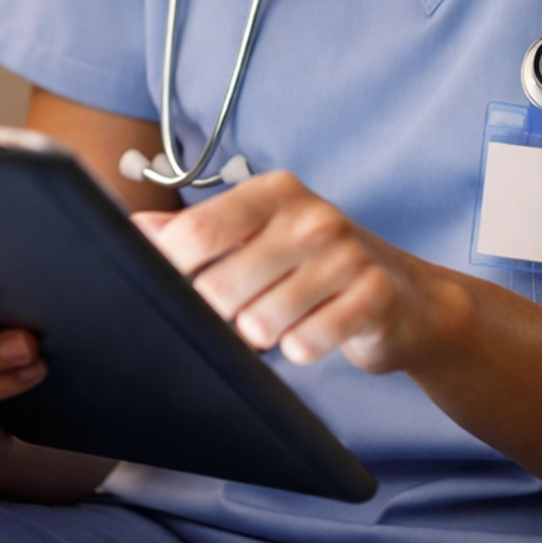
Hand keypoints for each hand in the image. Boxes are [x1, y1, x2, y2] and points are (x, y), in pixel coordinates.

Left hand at [135, 171, 465, 372]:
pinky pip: (306, 344)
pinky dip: (300, 350)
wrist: (408, 296)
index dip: (170, 273)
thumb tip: (133, 227)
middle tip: (238, 314)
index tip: (170, 292)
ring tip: (279, 321)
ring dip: (260, 336)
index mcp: (274, 192)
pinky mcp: (374, 297)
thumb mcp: (259, 235)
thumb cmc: (316, 264)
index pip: (195, 233)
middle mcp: (312, 216)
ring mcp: (347, 255)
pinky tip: (314, 332)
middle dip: (218, 316)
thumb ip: (198, 231)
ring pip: (259, 323)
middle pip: (219, 287)